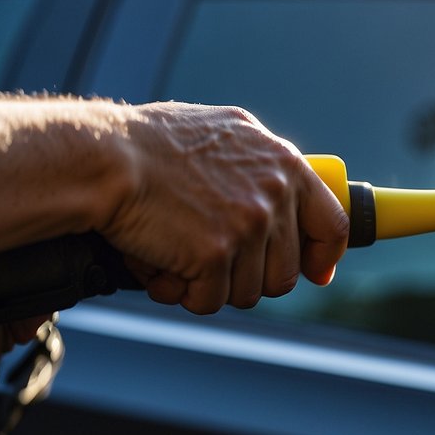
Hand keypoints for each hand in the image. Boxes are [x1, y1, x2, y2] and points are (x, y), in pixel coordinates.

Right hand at [103, 103, 349, 313]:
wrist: (103, 157)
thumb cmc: (150, 142)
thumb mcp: (224, 133)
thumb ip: (261, 166)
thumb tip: (284, 196)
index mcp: (283, 163)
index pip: (332, 224)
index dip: (323, 256)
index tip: (315, 272)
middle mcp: (273, 195)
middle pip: (285, 273)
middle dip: (249, 278)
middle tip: (213, 264)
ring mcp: (248, 226)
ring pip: (248, 292)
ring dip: (211, 285)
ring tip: (177, 254)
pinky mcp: (216, 255)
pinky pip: (208, 301)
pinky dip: (181, 292)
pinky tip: (159, 264)